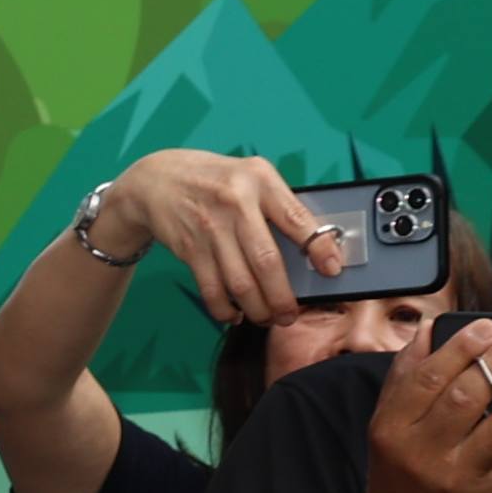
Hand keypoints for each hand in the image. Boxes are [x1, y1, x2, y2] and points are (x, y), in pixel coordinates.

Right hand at [93, 147, 328, 326]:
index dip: (318, 248)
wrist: (158, 179)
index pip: (296, 218)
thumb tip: (316, 244)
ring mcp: (211, 228)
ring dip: (257, 309)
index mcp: (260, 181)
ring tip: (267, 318)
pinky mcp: (191, 248)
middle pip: (267, 262)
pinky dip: (225, 310)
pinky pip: (212, 290)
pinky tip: (235, 314)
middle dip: (283, 297)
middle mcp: (236, 203)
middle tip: (291, 314)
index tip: (333, 270)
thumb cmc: (216, 180)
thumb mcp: (252, 175)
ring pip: (240, 283)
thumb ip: (280, 204)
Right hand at [347, 314, 491, 492]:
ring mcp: (459, 477)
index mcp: (394, 426)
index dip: (462, 348)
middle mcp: (424, 452)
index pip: (429, 377)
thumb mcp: (387, 420)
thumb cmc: (400, 469)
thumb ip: (407, 374)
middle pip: (466, 398)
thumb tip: (431, 329)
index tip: (488, 327)